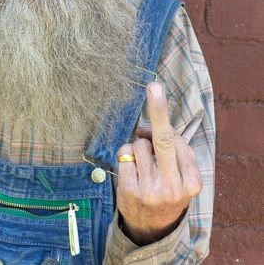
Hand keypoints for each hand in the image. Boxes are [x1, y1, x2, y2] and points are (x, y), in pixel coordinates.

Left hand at [116, 82, 202, 245]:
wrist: (152, 228)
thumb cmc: (169, 191)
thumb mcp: (182, 176)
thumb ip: (174, 150)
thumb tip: (150, 126)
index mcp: (191, 182)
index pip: (178, 142)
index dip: (164, 125)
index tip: (156, 91)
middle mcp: (172, 187)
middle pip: (164, 140)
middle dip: (159, 111)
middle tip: (154, 86)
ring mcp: (149, 190)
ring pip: (139, 145)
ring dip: (138, 146)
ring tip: (144, 164)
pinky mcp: (129, 191)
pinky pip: (124, 155)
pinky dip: (126, 154)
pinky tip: (132, 168)